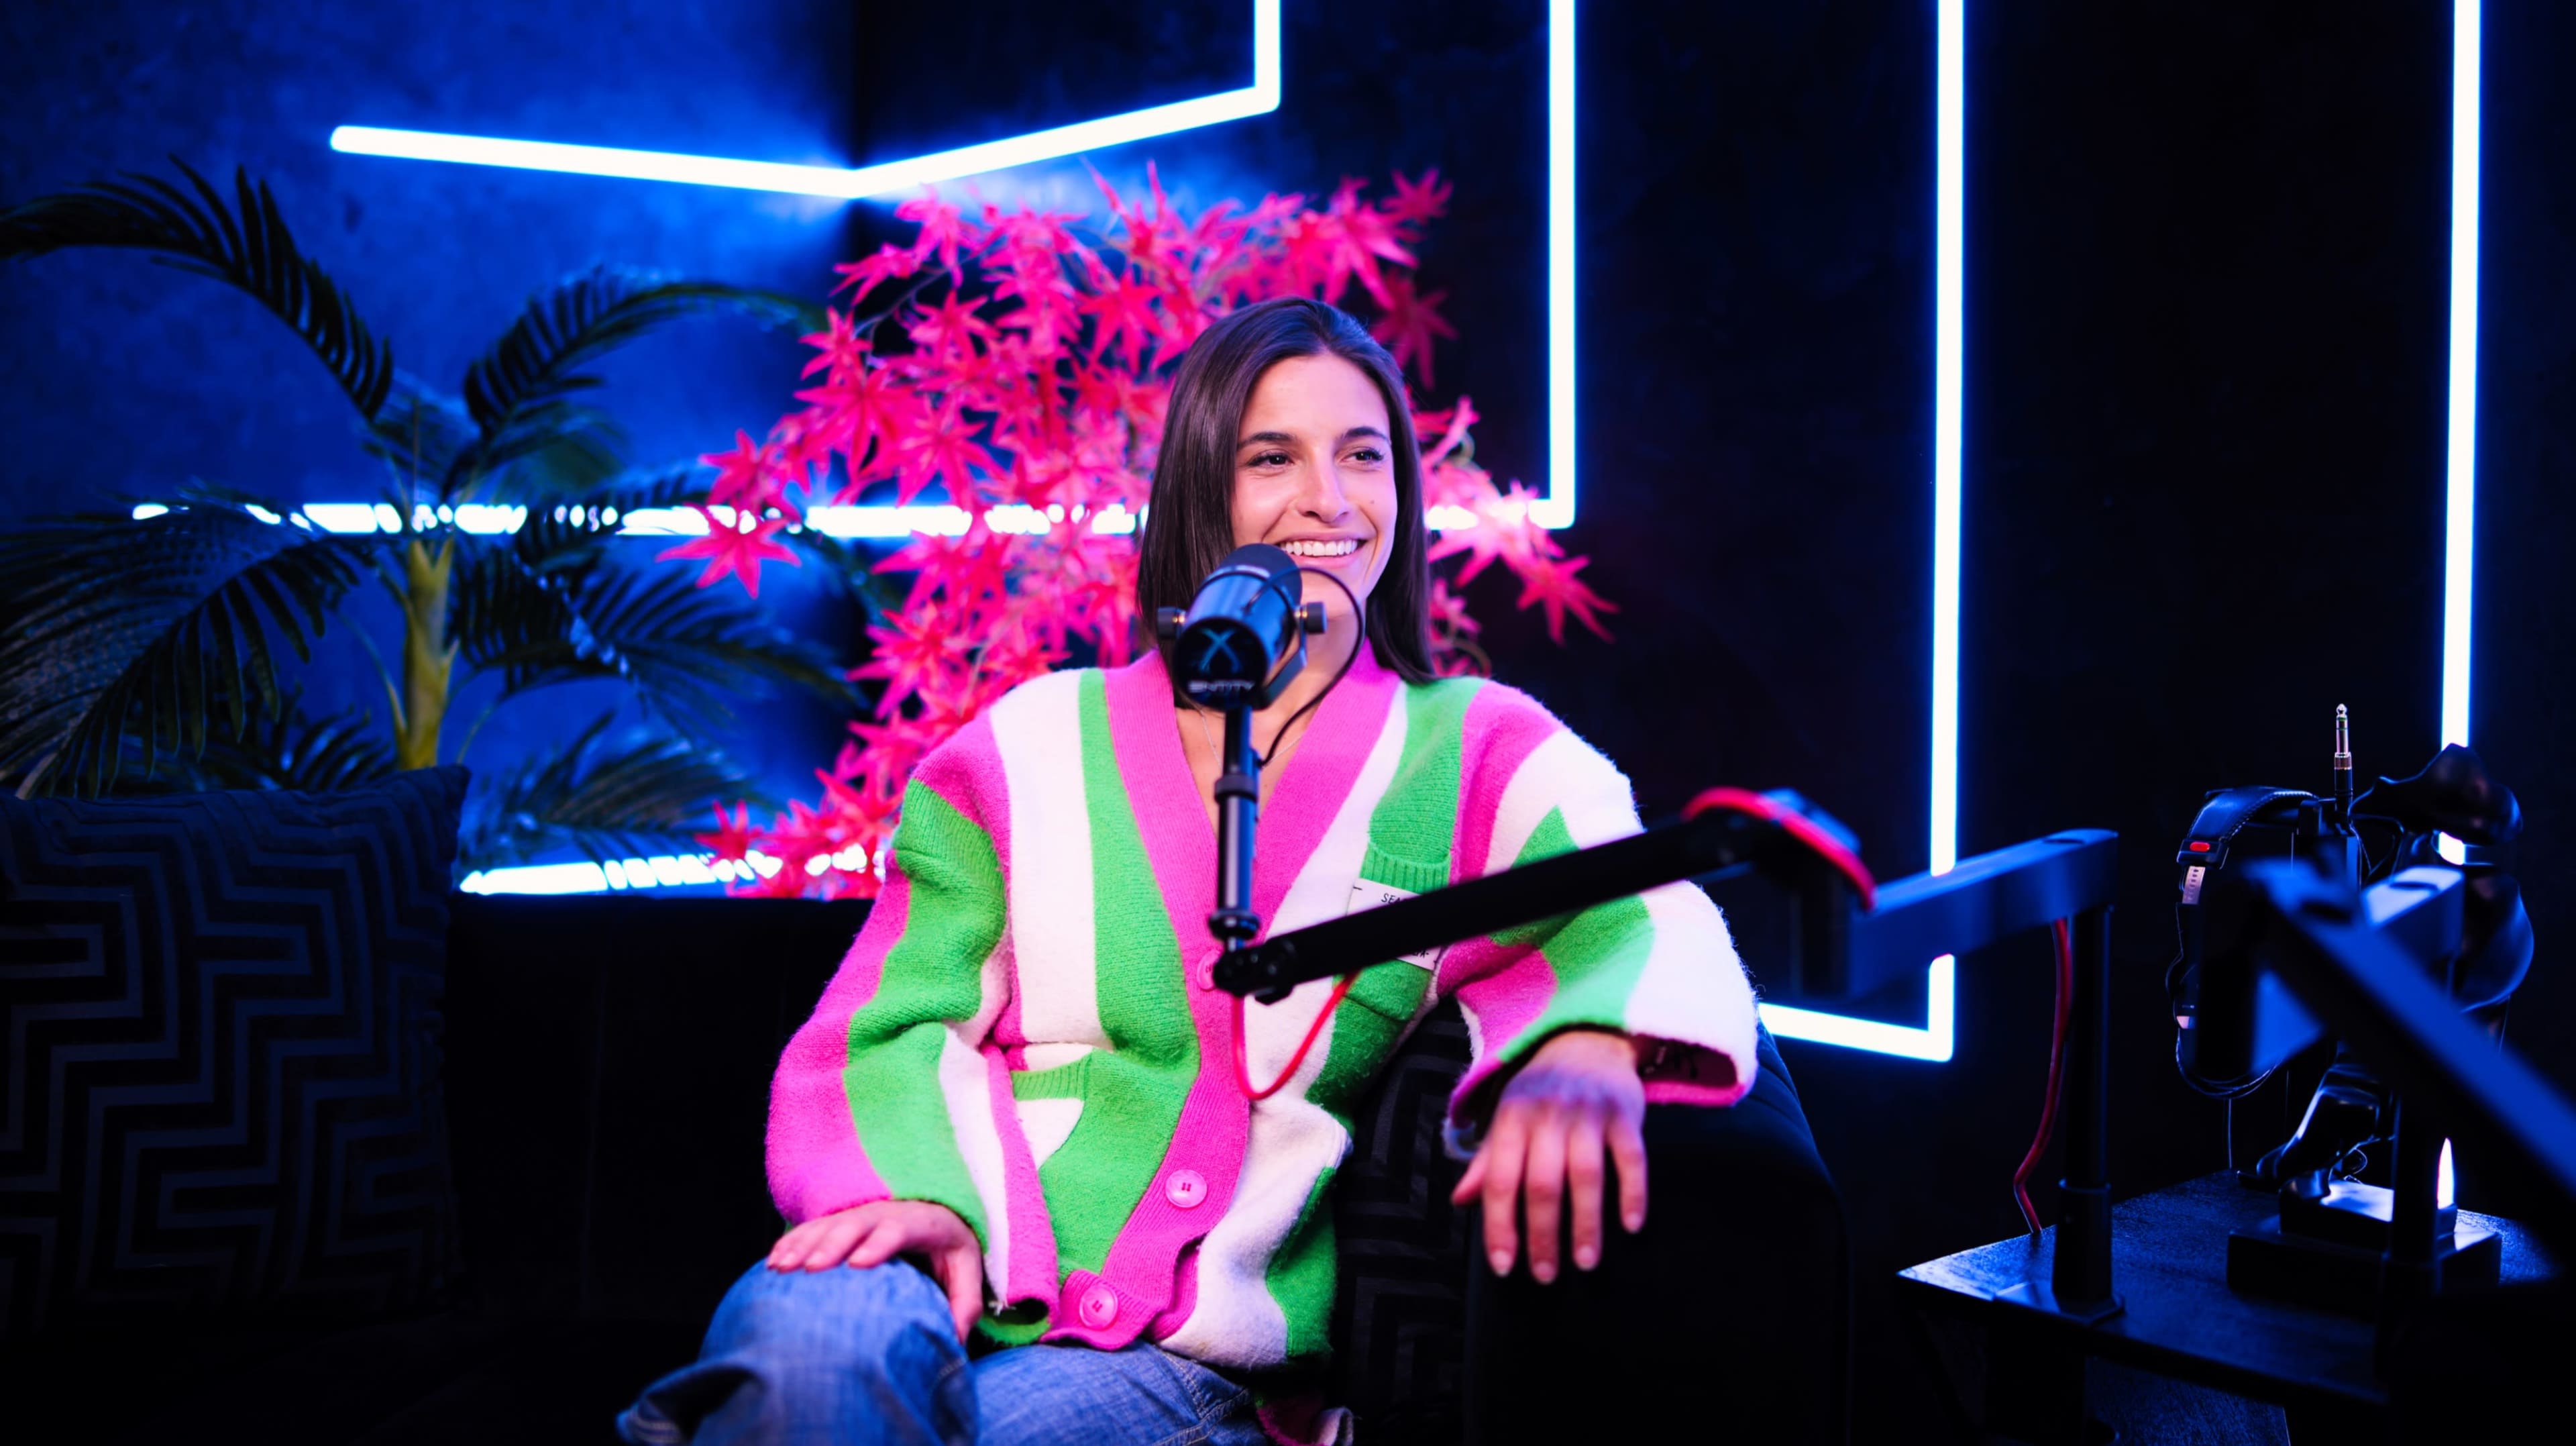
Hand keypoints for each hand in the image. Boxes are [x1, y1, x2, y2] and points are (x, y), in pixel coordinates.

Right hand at [767, 1199, 983, 1339]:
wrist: (938, 1214)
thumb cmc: (950, 1248)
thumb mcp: (967, 1270)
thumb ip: (965, 1303)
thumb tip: (956, 1342)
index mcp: (919, 1223)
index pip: (897, 1229)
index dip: (878, 1244)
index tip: (858, 1265)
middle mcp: (885, 1213)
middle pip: (855, 1225)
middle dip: (832, 1245)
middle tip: (812, 1269)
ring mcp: (859, 1216)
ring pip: (827, 1225)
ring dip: (802, 1245)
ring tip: (781, 1268)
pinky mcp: (840, 1223)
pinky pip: (812, 1229)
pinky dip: (791, 1243)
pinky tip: (772, 1264)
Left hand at [1449, 1028, 1647, 1282]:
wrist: (1588, 1040)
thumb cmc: (1540, 1092)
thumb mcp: (1506, 1118)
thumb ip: (1486, 1161)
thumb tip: (1459, 1201)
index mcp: (1511, 1119)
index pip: (1499, 1179)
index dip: (1498, 1226)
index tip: (1504, 1267)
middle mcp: (1546, 1115)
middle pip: (1541, 1184)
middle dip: (1541, 1235)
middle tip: (1546, 1275)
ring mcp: (1588, 1113)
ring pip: (1585, 1176)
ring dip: (1586, 1225)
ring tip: (1585, 1263)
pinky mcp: (1625, 1113)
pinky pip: (1631, 1159)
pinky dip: (1633, 1194)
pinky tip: (1631, 1226)